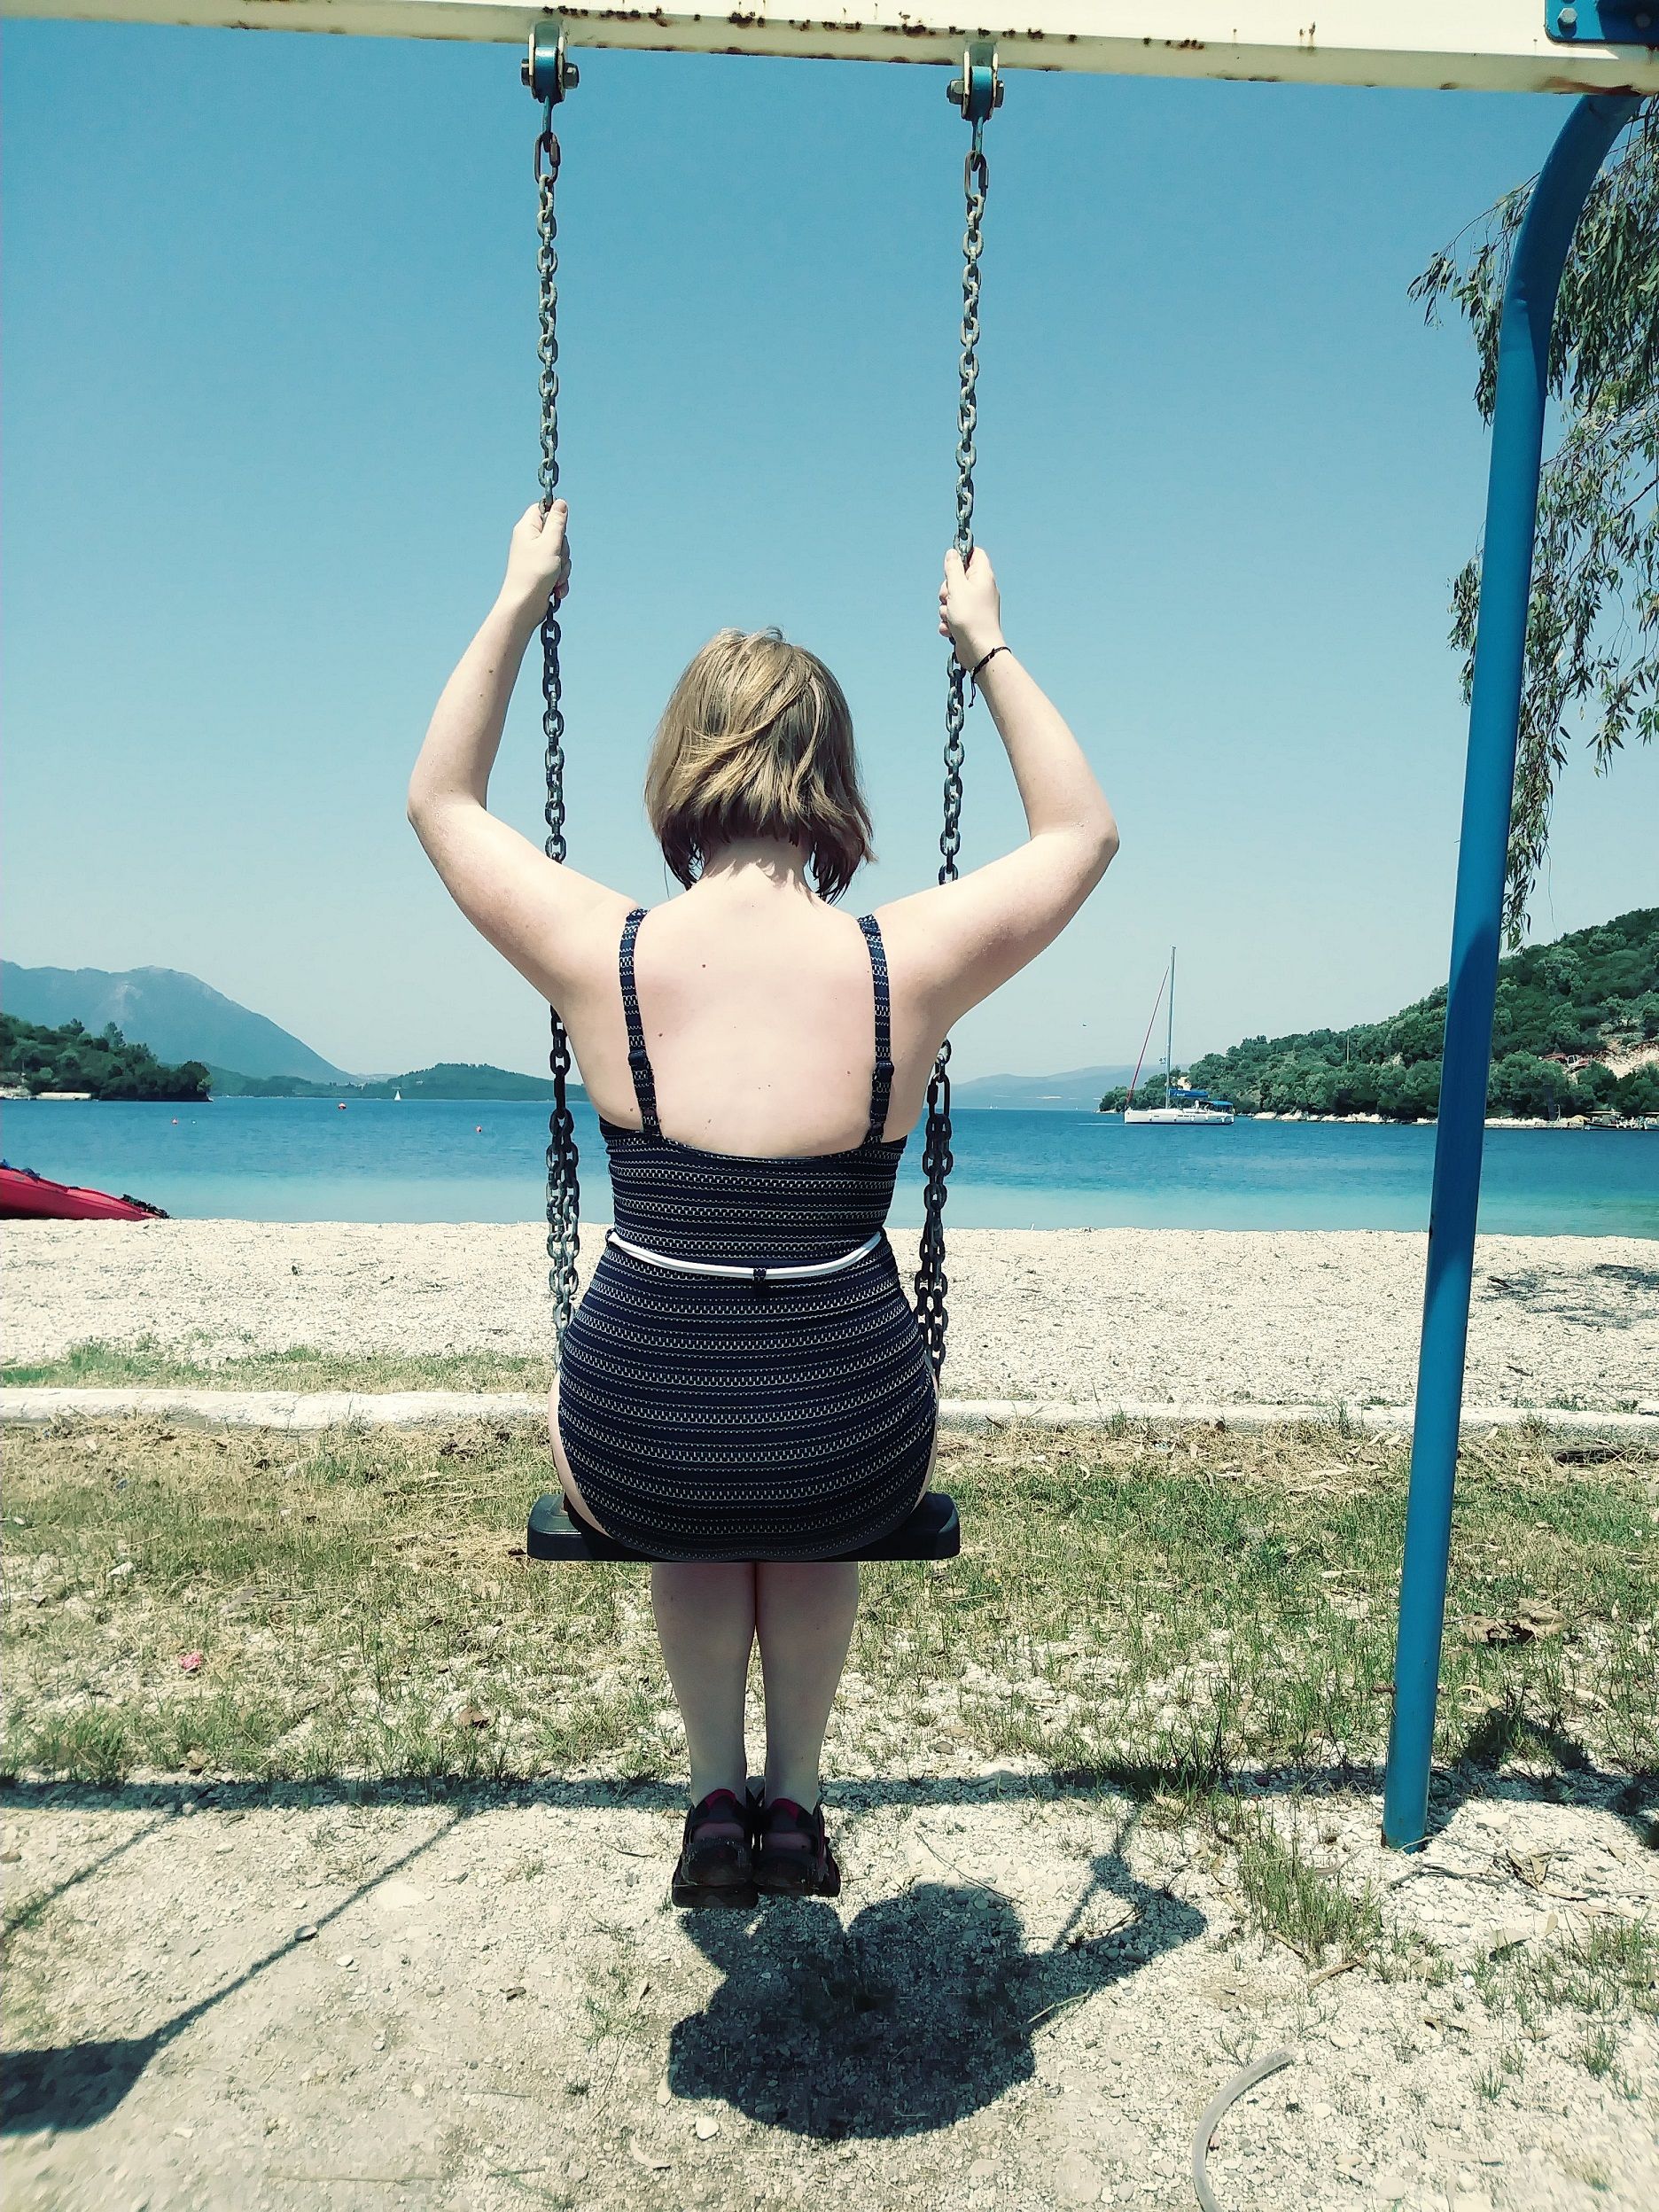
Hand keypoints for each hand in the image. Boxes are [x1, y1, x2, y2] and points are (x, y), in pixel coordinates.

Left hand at [502, 498, 571, 617]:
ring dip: (563, 568)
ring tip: (555, 579)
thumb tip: (561, 503)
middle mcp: (530, 541)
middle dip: (563, 550)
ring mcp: (536, 557)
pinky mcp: (541, 572)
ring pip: (561, 554)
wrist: (524, 607)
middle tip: (556, 560)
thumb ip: (557, 522)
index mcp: (527, 528)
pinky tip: (555, 589)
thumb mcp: (550, 544)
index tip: (559, 531)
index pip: (543, 508)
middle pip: (557, 533)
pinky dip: (560, 580)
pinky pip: (559, 569)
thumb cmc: (534, 574)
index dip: (555, 517)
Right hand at [938, 545, 1003, 668]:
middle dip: (946, 589)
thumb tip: (952, 553)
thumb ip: (953, 568)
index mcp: (983, 576)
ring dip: (945, 609)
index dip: (961, 555)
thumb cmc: (970, 617)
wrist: (979, 650)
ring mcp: (975, 606)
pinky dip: (949, 622)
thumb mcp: (957, 587)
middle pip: (957, 578)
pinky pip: (952, 615)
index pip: (974, 553)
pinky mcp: (969, 621)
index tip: (950, 565)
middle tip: (949, 598)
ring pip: (951, 599)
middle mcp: (981, 589)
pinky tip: (952, 629)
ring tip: (952, 617)